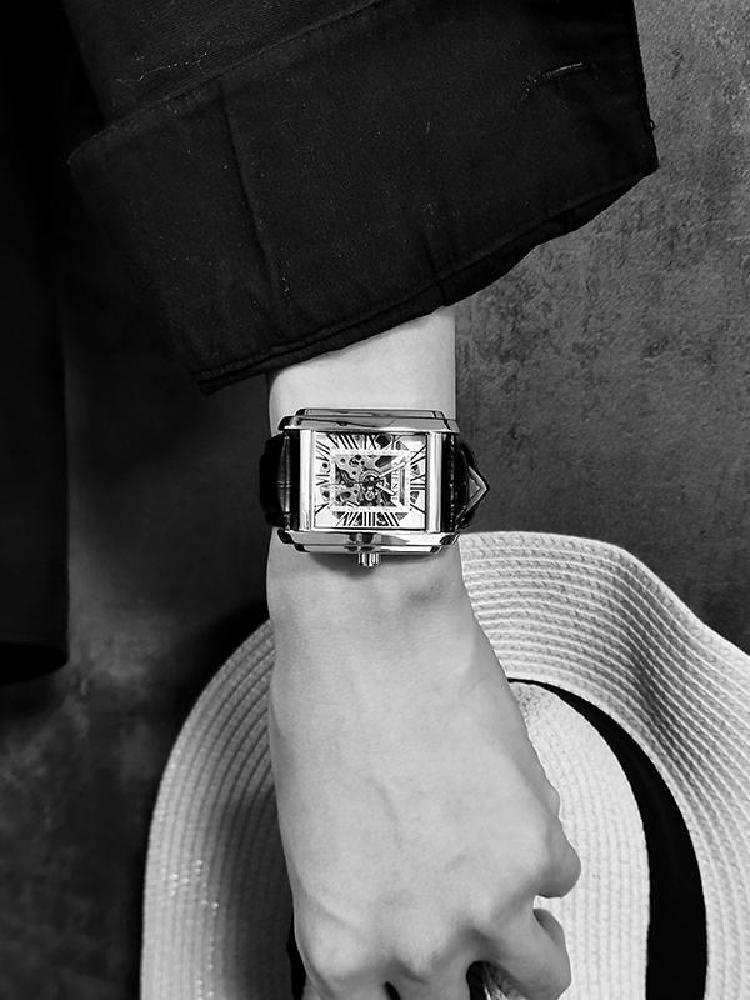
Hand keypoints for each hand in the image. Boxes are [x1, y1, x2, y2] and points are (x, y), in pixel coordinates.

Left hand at [266, 536, 580, 999]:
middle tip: (459, 934)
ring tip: (512, 905)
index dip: (384, 993)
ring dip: (528, 947)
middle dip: (457, 974)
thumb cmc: (321, 706)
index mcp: (342, 942)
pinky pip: (561, 881)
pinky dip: (543, 854)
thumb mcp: (307, 828)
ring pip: (541, 977)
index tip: (400, 979)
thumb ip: (351, 896)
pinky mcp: (539, 848)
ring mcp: (486, 905)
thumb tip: (389, 906)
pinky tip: (514, 815)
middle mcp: (416, 943)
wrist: (372, 633)